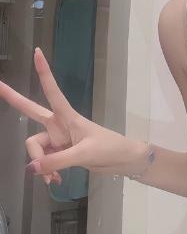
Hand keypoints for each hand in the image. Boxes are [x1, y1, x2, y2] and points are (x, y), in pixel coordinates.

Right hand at [0, 47, 144, 185]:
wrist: (124, 161)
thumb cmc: (109, 148)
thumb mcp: (84, 153)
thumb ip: (57, 161)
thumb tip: (32, 168)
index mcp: (67, 116)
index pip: (52, 90)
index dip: (44, 72)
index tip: (37, 52)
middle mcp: (59, 125)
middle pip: (31, 112)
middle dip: (14, 98)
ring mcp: (59, 139)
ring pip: (36, 148)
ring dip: (40, 164)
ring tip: (52, 179)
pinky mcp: (61, 152)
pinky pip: (44, 162)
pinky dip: (47, 172)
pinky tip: (55, 181)